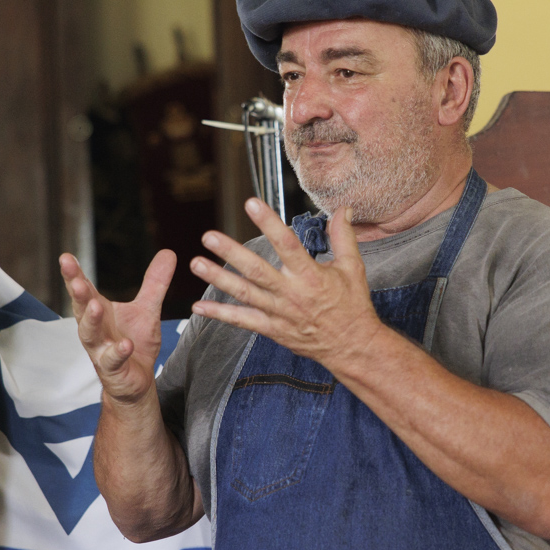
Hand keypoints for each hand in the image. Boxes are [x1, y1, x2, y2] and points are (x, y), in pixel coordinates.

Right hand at [60, 250, 175, 407]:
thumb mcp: (147, 309)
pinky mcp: (112, 370)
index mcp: (99, 312)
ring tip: (95, 306)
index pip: (84, 290)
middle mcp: (95, 330)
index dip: (74, 275)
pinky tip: (125, 345)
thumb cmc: (135, 342)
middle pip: (82, 309)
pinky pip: (113, 360)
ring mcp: (100, 350)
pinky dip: (118, 352)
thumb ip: (155, 283)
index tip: (66, 257)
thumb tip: (168, 252)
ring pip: (90, 335)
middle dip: (77, 294)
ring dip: (91, 320)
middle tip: (76, 279)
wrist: (137, 381)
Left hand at [189, 198, 385, 370]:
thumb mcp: (352, 268)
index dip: (268, 222)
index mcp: (310, 275)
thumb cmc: (352, 305)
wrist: (351, 346)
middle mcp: (291, 293)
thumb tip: (344, 209)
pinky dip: (220, 314)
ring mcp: (279, 313)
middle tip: (209, 237)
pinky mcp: (272, 329)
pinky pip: (242, 321)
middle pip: (256, 270)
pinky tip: (199, 307)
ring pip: (244, 293)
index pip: (287, 244)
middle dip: (231, 253)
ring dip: (218, 279)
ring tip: (196, 263)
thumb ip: (344, 236)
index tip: (252, 204)